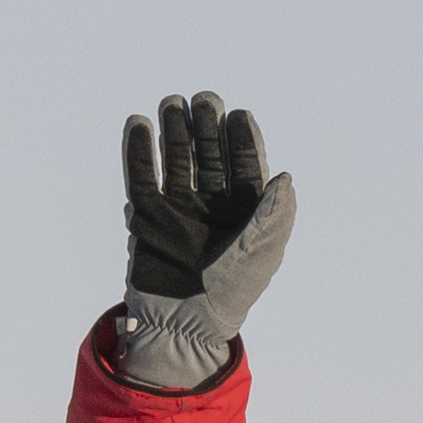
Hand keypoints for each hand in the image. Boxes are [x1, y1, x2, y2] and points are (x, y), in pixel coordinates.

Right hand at [109, 93, 295, 390]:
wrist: (182, 323)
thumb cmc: (229, 293)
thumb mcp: (262, 253)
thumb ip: (275, 215)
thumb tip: (283, 177)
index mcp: (245, 214)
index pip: (244, 166)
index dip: (242, 140)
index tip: (238, 115)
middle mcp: (212, 207)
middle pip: (209, 156)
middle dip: (207, 127)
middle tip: (204, 100)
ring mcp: (179, 209)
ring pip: (177, 160)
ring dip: (174, 131)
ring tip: (171, 104)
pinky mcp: (148, 216)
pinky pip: (142, 177)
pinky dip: (139, 152)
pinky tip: (139, 125)